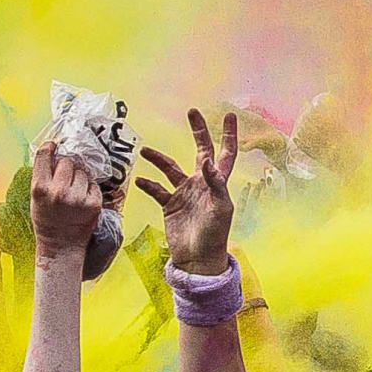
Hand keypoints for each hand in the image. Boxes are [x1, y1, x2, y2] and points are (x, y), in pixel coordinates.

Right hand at [29, 144, 104, 261]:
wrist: (60, 245)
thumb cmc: (46, 219)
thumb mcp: (36, 198)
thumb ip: (43, 176)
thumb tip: (55, 153)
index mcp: (40, 188)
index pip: (45, 155)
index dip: (50, 147)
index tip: (54, 144)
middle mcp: (59, 191)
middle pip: (67, 161)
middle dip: (67, 166)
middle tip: (64, 178)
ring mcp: (78, 197)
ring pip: (83, 172)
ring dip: (79, 177)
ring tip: (73, 192)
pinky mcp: (94, 203)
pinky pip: (94, 185)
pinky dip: (89, 189)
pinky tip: (82, 199)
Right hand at [133, 110, 241, 274]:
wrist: (198, 259)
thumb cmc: (215, 235)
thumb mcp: (220, 208)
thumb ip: (215, 184)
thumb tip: (206, 160)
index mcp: (218, 183)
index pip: (225, 153)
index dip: (229, 135)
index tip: (230, 115)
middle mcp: (202, 184)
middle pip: (200, 151)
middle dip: (198, 132)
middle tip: (192, 112)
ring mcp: (185, 193)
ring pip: (171, 168)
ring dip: (159, 159)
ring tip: (145, 150)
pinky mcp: (171, 206)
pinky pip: (157, 190)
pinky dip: (149, 184)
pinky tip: (140, 180)